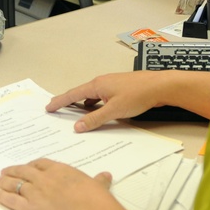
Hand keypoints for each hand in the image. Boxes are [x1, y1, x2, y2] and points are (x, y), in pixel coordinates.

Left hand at [0, 159, 114, 209]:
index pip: (41, 163)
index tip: (28, 167)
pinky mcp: (30, 208)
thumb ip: (99, 180)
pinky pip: (12, 201)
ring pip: (15, 184)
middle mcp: (44, 178)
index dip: (32, 165)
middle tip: (5, 171)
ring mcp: (35, 193)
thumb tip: (106, 176)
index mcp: (59, 170)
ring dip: (5, 182)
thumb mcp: (97, 185)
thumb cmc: (94, 198)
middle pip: (24, 171)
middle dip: (13, 171)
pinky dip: (3, 197)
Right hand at [47, 70, 209, 130]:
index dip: (59, 102)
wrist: (160, 86)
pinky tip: (97, 112)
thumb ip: (95, 119)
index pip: (72, 94)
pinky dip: (94, 104)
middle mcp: (101, 82)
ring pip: (91, 95)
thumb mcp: (114, 110)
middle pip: (80, 93)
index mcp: (96, 85)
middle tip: (56, 111)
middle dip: (68, 103)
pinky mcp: (120, 89)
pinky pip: (101, 96)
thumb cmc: (138, 95)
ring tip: (75, 115)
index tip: (48, 107)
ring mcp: (111, 85)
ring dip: (82, 105)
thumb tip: (77, 126)